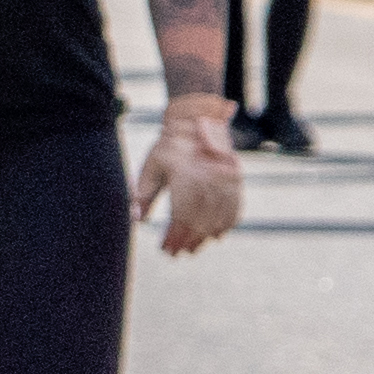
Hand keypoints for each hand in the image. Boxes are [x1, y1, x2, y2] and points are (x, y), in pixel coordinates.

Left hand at [134, 109, 246, 259]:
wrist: (198, 120)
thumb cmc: (170, 146)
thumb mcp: (152, 166)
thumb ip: (144, 193)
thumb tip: (137, 219)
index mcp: (185, 178)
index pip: (181, 217)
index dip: (173, 237)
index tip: (165, 249)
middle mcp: (208, 180)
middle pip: (200, 221)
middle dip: (189, 240)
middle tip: (179, 252)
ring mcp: (224, 180)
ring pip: (218, 218)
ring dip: (206, 236)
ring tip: (194, 247)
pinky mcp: (235, 179)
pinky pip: (234, 208)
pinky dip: (226, 224)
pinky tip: (217, 235)